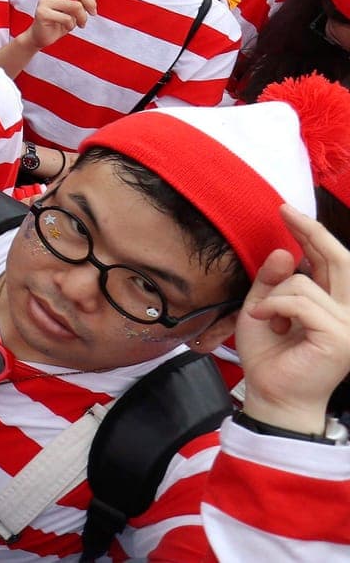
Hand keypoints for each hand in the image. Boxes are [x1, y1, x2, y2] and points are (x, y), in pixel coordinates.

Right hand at [20, 0, 100, 49]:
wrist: (40, 37)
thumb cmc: (58, 23)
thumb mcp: (74, 12)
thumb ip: (82, 1)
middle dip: (90, 2)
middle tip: (93, 13)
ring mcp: (44, 2)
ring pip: (75, 5)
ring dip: (83, 17)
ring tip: (82, 24)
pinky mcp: (42, 14)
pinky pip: (67, 18)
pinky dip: (72, 25)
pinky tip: (68, 27)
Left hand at [235, 206, 349, 435]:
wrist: (270, 393)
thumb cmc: (270, 355)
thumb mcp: (262, 307)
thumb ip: (272, 280)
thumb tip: (284, 251)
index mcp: (334, 304)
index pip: (332, 260)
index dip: (313, 233)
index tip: (287, 211)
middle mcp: (349, 312)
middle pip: (339, 260)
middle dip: (310, 232)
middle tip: (284, 213)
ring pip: (306, 282)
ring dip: (274, 294)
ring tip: (267, 318)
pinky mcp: (340, 337)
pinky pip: (300, 301)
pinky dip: (275, 306)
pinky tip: (265, 322)